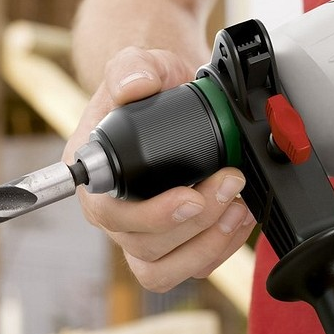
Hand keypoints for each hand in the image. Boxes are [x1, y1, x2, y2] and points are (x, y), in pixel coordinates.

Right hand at [63, 47, 255, 291]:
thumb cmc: (148, 88)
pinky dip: (219, 248)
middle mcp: (112, 213)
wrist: (168, 97)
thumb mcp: (138, 64)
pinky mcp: (169, 243)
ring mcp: (140, 233)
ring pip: (164, 269)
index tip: (189, 197)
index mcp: (94, 176)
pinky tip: (239, 218)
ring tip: (238, 208)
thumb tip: (136, 84)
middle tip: (230, 183)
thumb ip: (132, 67)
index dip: (151, 216)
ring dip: (209, 244)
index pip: (110, 213)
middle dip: (197, 222)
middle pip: (146, 246)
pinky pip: (188, 266)